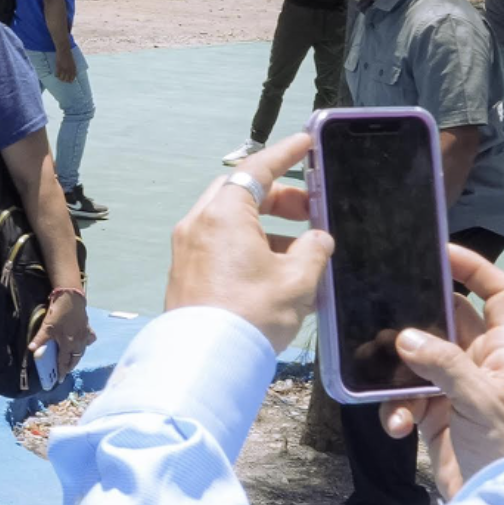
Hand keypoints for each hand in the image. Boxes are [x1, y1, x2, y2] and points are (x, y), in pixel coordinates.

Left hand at [28, 291, 95, 382]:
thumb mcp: (47, 326)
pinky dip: (86, 343)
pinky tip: (83, 343)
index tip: (60, 379)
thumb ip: (40, 339)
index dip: (62, 371)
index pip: (64, 362)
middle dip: (70, 366)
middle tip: (65, 371)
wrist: (72, 298)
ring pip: (82, 351)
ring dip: (77, 357)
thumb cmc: (59, 313)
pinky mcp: (87, 328)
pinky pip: (89, 339)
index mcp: (68, 344)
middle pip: (75, 359)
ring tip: (73, 360)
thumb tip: (31, 349)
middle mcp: (78, 342)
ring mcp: (84, 335)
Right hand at [54, 46, 77, 83]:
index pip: (73, 77)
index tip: (69, 81)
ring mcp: (63, 69)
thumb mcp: (73, 62)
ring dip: (60, 79)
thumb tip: (72, 73)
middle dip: (65, 80)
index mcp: (73, 68)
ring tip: (59, 78)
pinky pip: (57, 74)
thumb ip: (72, 68)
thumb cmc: (69, 55)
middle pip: (67, 79)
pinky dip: (56, 75)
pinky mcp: (58, 67)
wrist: (64, 50)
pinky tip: (56, 75)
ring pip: (61, 78)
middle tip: (63, 80)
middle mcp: (69, 69)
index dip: (71, 80)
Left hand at [163, 134, 333, 352]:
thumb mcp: (298, 279)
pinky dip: (249, 249)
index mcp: (223, 214)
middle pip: (241, 194)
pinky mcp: (185, 275)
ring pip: (231, 223)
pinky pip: (221, 248)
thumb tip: (318, 241)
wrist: (207, 361)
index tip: (307, 143)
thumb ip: (315, 250)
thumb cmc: (252, 313)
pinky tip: (278, 273)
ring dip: (267, 229)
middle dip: (279, 198)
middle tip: (312, 210)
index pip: (257, 169)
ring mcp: (187, 250)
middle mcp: (198, 224)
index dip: (286, 154)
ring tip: (303, 250)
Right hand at [379, 248, 503, 498]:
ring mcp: (457, 388)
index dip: (475, 269)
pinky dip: (394, 407)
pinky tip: (394, 425)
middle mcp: (483, 363)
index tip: (439, 253)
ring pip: (418, 359)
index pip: (500, 294)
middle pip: (447, 322)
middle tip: (384, 312)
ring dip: (398, 374)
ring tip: (389, 390)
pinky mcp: (435, 414)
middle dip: (416, 322)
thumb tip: (405, 337)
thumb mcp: (484, 402)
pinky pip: (405, 395)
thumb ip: (446, 365)